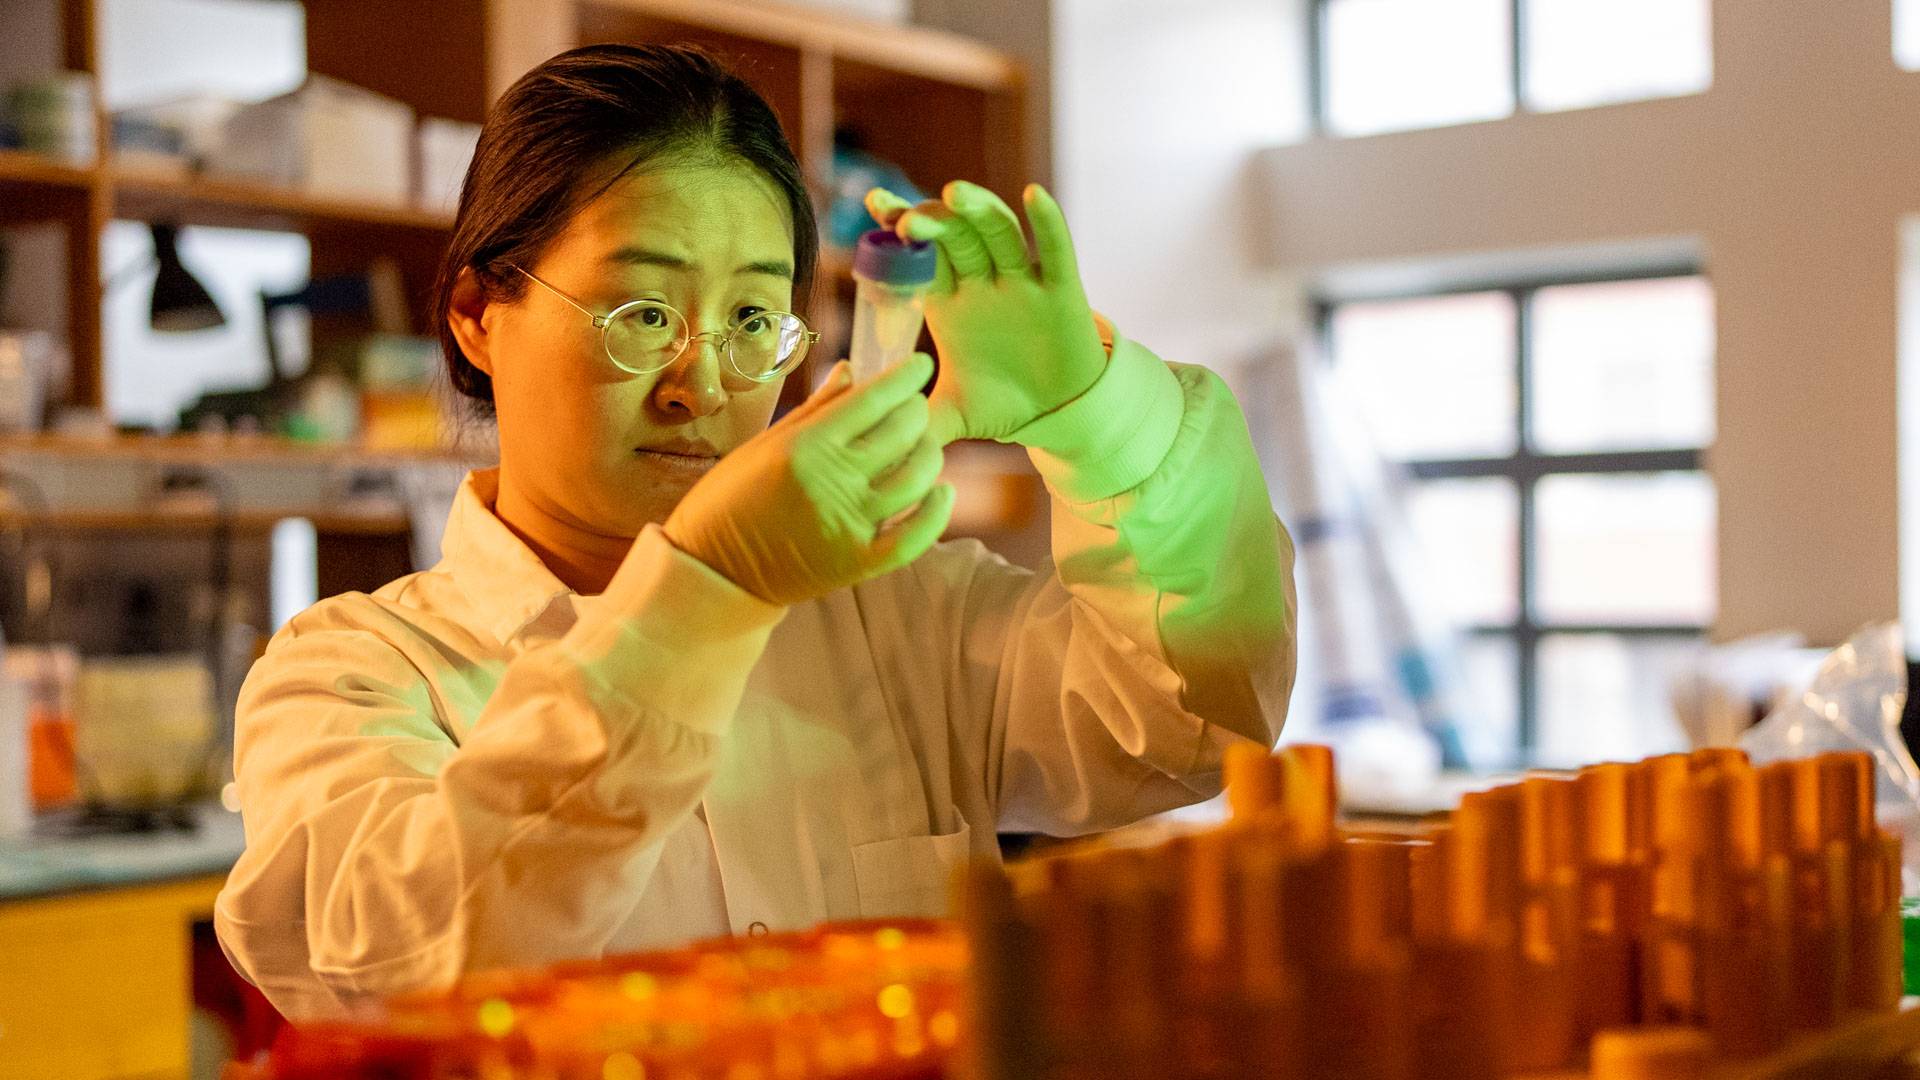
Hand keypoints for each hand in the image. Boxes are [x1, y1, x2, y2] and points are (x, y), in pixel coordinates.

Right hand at [662, 356, 953, 605]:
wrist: (712, 571)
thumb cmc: (730, 500)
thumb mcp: (764, 444)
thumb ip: (816, 409)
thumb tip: (852, 369)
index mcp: (804, 446)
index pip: (872, 399)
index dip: (904, 376)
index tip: (920, 364)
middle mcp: (830, 481)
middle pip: (900, 432)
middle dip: (916, 410)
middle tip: (915, 405)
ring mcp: (846, 524)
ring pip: (916, 479)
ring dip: (930, 454)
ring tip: (924, 445)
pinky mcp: (856, 563)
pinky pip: (913, 538)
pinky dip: (935, 513)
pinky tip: (941, 492)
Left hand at [865, 181, 1107, 446]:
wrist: (1060, 416)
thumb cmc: (1004, 405)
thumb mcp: (952, 416)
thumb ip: (915, 422)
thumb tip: (871, 437)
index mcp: (951, 301)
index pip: (921, 254)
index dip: (900, 224)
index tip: (876, 203)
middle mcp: (984, 282)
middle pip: (954, 236)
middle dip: (930, 222)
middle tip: (905, 221)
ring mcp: (1023, 282)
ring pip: (998, 234)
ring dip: (978, 211)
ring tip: (954, 194)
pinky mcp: (1063, 292)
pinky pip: (1056, 251)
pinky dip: (1047, 223)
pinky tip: (1033, 196)